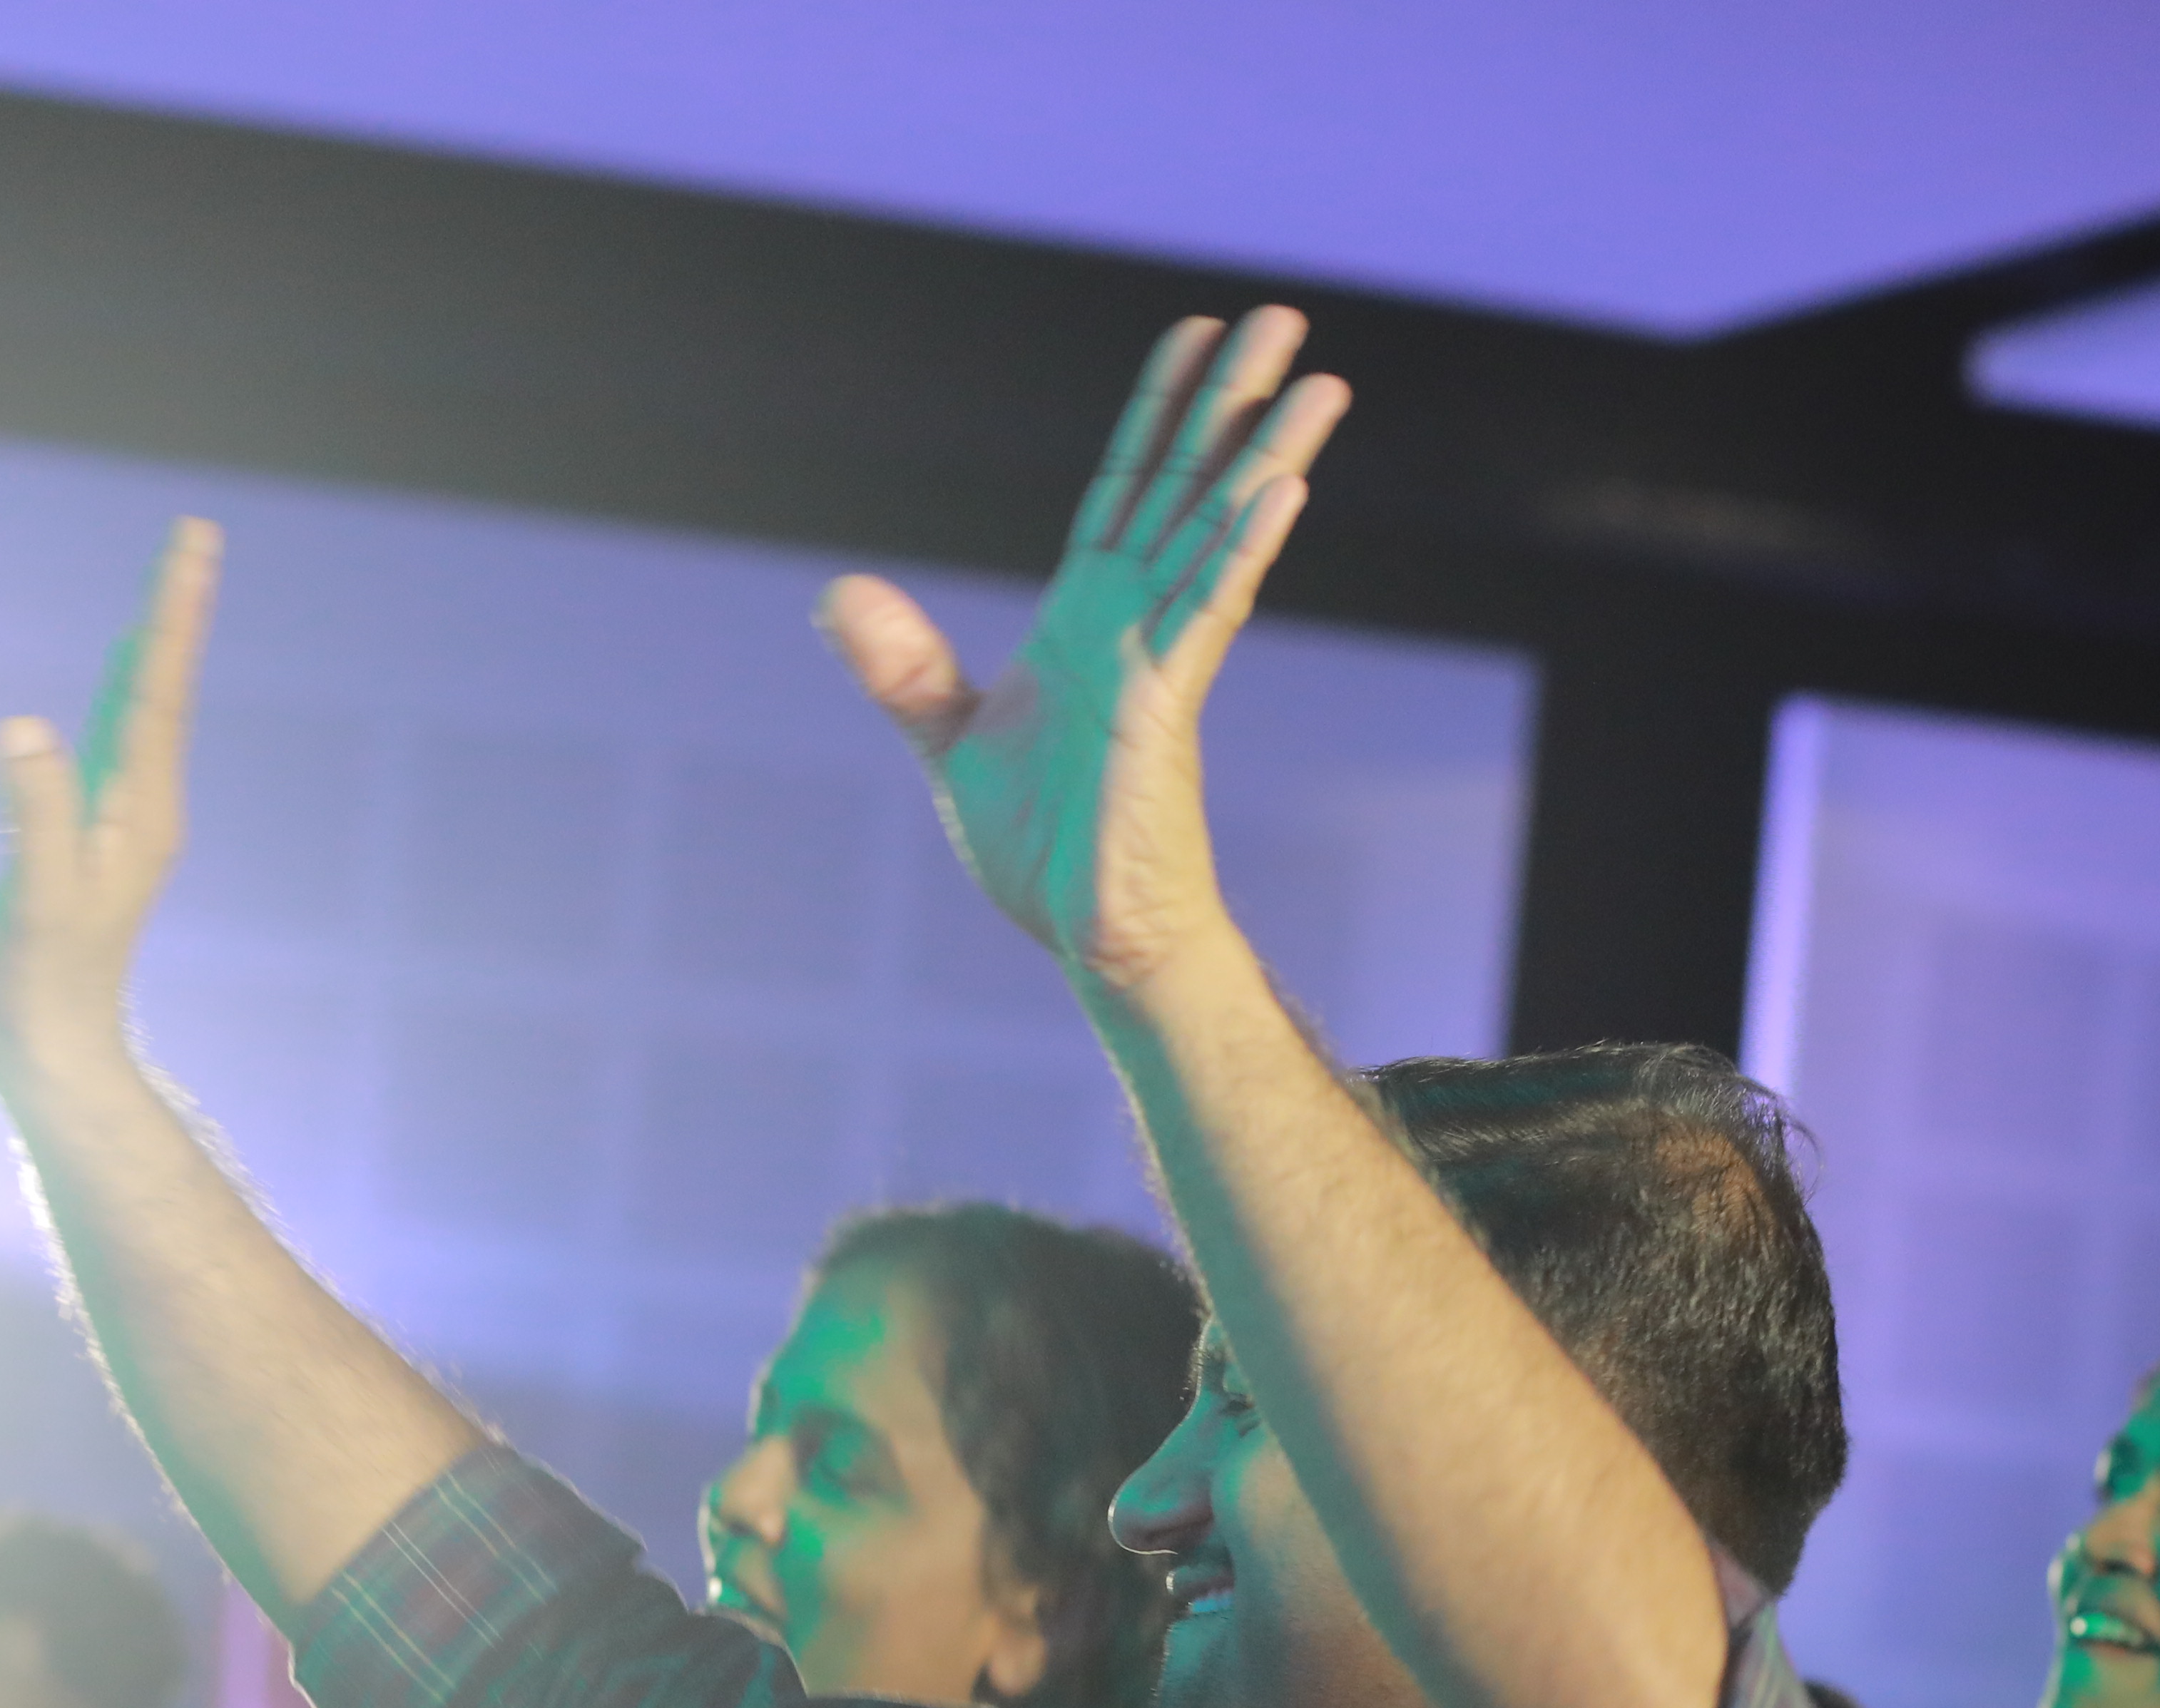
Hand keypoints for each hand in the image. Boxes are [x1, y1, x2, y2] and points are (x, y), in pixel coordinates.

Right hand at [0, 518, 216, 1079]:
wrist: (54, 1053)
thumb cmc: (41, 984)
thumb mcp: (34, 898)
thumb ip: (32, 812)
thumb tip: (22, 727)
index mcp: (140, 808)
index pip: (157, 689)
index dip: (170, 613)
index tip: (193, 545)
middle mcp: (145, 806)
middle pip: (161, 686)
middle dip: (175, 609)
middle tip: (195, 537)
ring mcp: (123, 820)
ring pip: (141, 709)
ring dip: (154, 644)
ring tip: (167, 587)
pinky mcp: (93, 835)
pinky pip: (114, 739)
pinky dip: (121, 690)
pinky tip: (119, 675)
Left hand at [818, 308, 1349, 995]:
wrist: (1084, 935)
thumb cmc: (1041, 848)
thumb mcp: (948, 739)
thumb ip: (903, 665)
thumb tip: (840, 593)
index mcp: (1087, 618)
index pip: (1126, 489)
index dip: (1158, 414)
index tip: (1194, 339)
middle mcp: (1134, 622)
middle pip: (1189, 486)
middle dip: (1234, 403)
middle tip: (1283, 320)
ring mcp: (1160, 658)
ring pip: (1218, 532)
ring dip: (1266, 453)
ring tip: (1319, 382)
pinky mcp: (1168, 706)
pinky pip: (1210, 609)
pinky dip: (1241, 546)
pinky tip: (1282, 486)